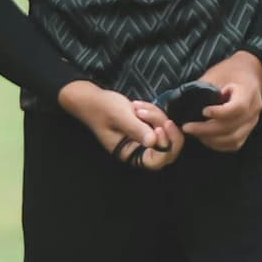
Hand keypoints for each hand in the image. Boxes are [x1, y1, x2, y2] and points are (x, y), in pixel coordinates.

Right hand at [59, 81, 181, 170]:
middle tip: (147, 112)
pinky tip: (138, 105)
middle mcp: (140, 151)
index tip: (159, 128)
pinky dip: (154, 112)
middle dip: (162, 127)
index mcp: (130, 155)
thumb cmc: (102, 109)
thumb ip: (136, 129)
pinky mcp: (148, 129)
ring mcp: (145, 140)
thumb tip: (154, 141)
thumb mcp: (120, 116)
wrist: (94, 100)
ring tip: (136, 106)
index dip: (165, 146)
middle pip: (168, 148)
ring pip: (166, 132)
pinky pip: (161, 123)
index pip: (156, 161)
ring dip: (155, 116)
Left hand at [182, 49, 261, 152]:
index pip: (238, 108)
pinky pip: (234, 143)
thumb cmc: (230, 72)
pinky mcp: (248, 130)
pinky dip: (218, 144)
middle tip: (187, 127)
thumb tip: (180, 103)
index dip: (219, 113)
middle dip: (207, 130)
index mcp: (248, 91)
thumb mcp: (215, 74)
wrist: (249, 73)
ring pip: (233, 139)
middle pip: (232, 127)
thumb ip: (202, 89)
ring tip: (194, 132)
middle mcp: (254, 109)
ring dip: (211, 139)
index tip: (203, 111)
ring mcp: (252, 122)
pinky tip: (205, 138)